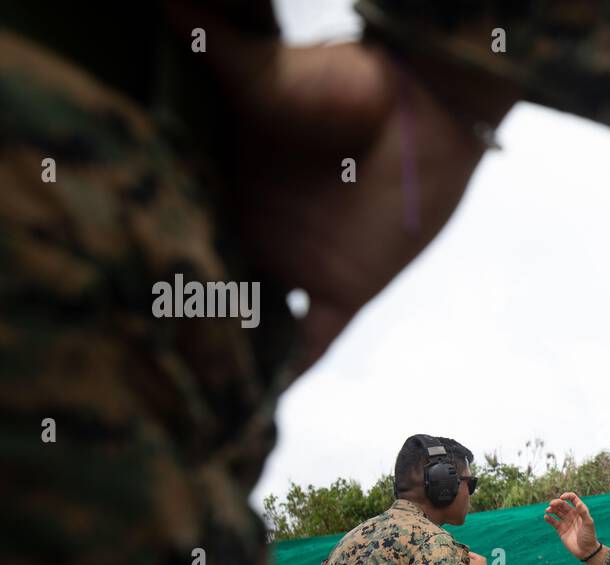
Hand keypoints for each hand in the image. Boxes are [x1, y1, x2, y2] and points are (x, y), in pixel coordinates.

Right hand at [165, 5, 517, 372]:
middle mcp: (255, 234)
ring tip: (184, 394)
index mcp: (226, 188)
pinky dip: (291, 372)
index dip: (150, 254)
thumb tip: (166, 2)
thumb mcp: (272, 78)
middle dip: (180, 317)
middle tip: (137, 352)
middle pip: (208, 285)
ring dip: (228, 355)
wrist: (428, 113)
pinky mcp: (346, 290)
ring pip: (251, 325)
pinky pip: (314, 342)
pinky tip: (258, 407)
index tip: (110, 280)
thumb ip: (216, 53)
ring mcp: (298, 266)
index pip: (178, 229)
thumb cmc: (348, 82)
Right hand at [542, 492, 598, 560]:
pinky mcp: (560, 529)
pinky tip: (546, 517)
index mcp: (580, 511)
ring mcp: (566, 522)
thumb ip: (583, 513)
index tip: (562, 498)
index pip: (573, 499)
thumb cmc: (589, 536)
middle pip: (562, 505)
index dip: (567, 496)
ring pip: (556, 512)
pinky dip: (548, 518)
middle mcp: (572, 515)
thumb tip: (578, 503)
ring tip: (548, 510)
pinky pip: (553, 521)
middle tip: (551, 504)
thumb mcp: (588, 523)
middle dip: (556, 503)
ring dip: (551, 509)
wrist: (585, 551)